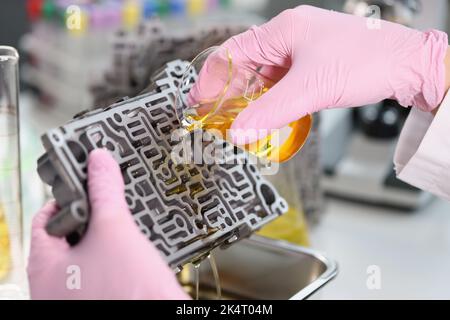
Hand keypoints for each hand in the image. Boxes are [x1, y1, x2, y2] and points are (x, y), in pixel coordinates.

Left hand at [27, 149, 188, 299]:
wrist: (159, 315)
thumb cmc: (127, 293)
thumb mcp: (115, 231)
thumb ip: (104, 192)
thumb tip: (100, 162)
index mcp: (45, 268)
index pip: (46, 219)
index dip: (66, 195)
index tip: (86, 181)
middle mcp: (56, 286)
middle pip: (69, 235)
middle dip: (93, 214)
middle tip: (110, 197)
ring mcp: (79, 295)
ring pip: (90, 252)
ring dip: (108, 233)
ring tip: (126, 217)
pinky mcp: (103, 298)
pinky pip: (105, 268)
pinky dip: (118, 252)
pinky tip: (136, 245)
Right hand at [194, 5, 447, 142]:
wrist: (407, 66)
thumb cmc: (366, 62)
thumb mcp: (310, 90)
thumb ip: (270, 112)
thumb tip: (238, 132)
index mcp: (283, 30)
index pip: (232, 52)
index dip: (211, 79)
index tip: (198, 102)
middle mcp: (289, 37)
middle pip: (245, 66)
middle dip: (228, 93)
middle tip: (215, 118)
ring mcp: (301, 52)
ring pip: (263, 77)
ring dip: (249, 99)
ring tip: (236, 122)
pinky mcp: (313, 66)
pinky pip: (281, 84)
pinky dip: (269, 100)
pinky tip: (264, 116)